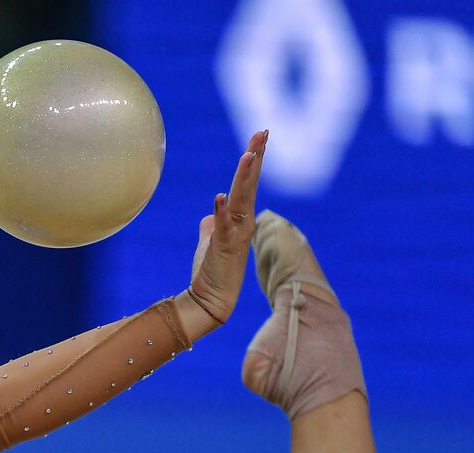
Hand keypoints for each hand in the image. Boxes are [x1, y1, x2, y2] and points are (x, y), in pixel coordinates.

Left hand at [187, 129, 268, 323]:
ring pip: (242, 199)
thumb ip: (212, 224)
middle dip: (256, 157)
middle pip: (250, 184)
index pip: (248, 183)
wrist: (210, 299)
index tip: (260, 136)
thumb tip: (211, 212)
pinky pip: (223, 226)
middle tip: (263, 132)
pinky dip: (222, 212)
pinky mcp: (225, 248)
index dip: (253, 160)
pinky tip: (220, 197)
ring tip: (249, 155)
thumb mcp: (210, 240)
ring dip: (244, 178)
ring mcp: (236, 234)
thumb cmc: (212, 271)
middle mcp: (243, 222)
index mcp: (240, 217)